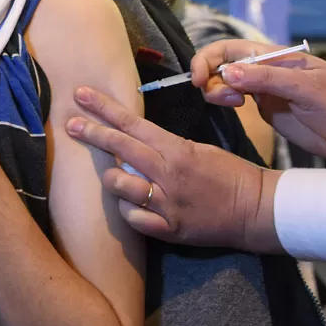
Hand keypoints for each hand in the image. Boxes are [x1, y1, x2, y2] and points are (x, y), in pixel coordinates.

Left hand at [65, 86, 282, 251]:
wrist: (255, 209)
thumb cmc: (230, 174)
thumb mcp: (199, 150)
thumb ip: (167, 147)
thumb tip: (136, 141)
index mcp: (177, 150)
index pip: (132, 124)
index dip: (104, 108)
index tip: (81, 95)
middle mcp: (168, 175)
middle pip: (121, 149)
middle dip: (92, 133)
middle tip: (69, 123)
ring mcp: (167, 204)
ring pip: (121, 187)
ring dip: (111, 178)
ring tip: (111, 175)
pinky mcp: (170, 230)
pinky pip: (134, 220)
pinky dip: (127, 211)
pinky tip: (129, 205)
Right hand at [192, 39, 325, 165]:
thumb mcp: (307, 90)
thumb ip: (268, 81)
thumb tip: (228, 72)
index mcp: (276, 57)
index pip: (232, 48)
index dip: (209, 58)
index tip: (199, 79)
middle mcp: (266, 71)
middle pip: (222, 64)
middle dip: (210, 77)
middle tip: (220, 99)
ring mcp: (264, 91)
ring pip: (224, 83)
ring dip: (216, 91)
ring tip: (231, 105)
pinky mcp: (265, 110)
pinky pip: (234, 100)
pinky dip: (223, 102)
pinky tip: (232, 109)